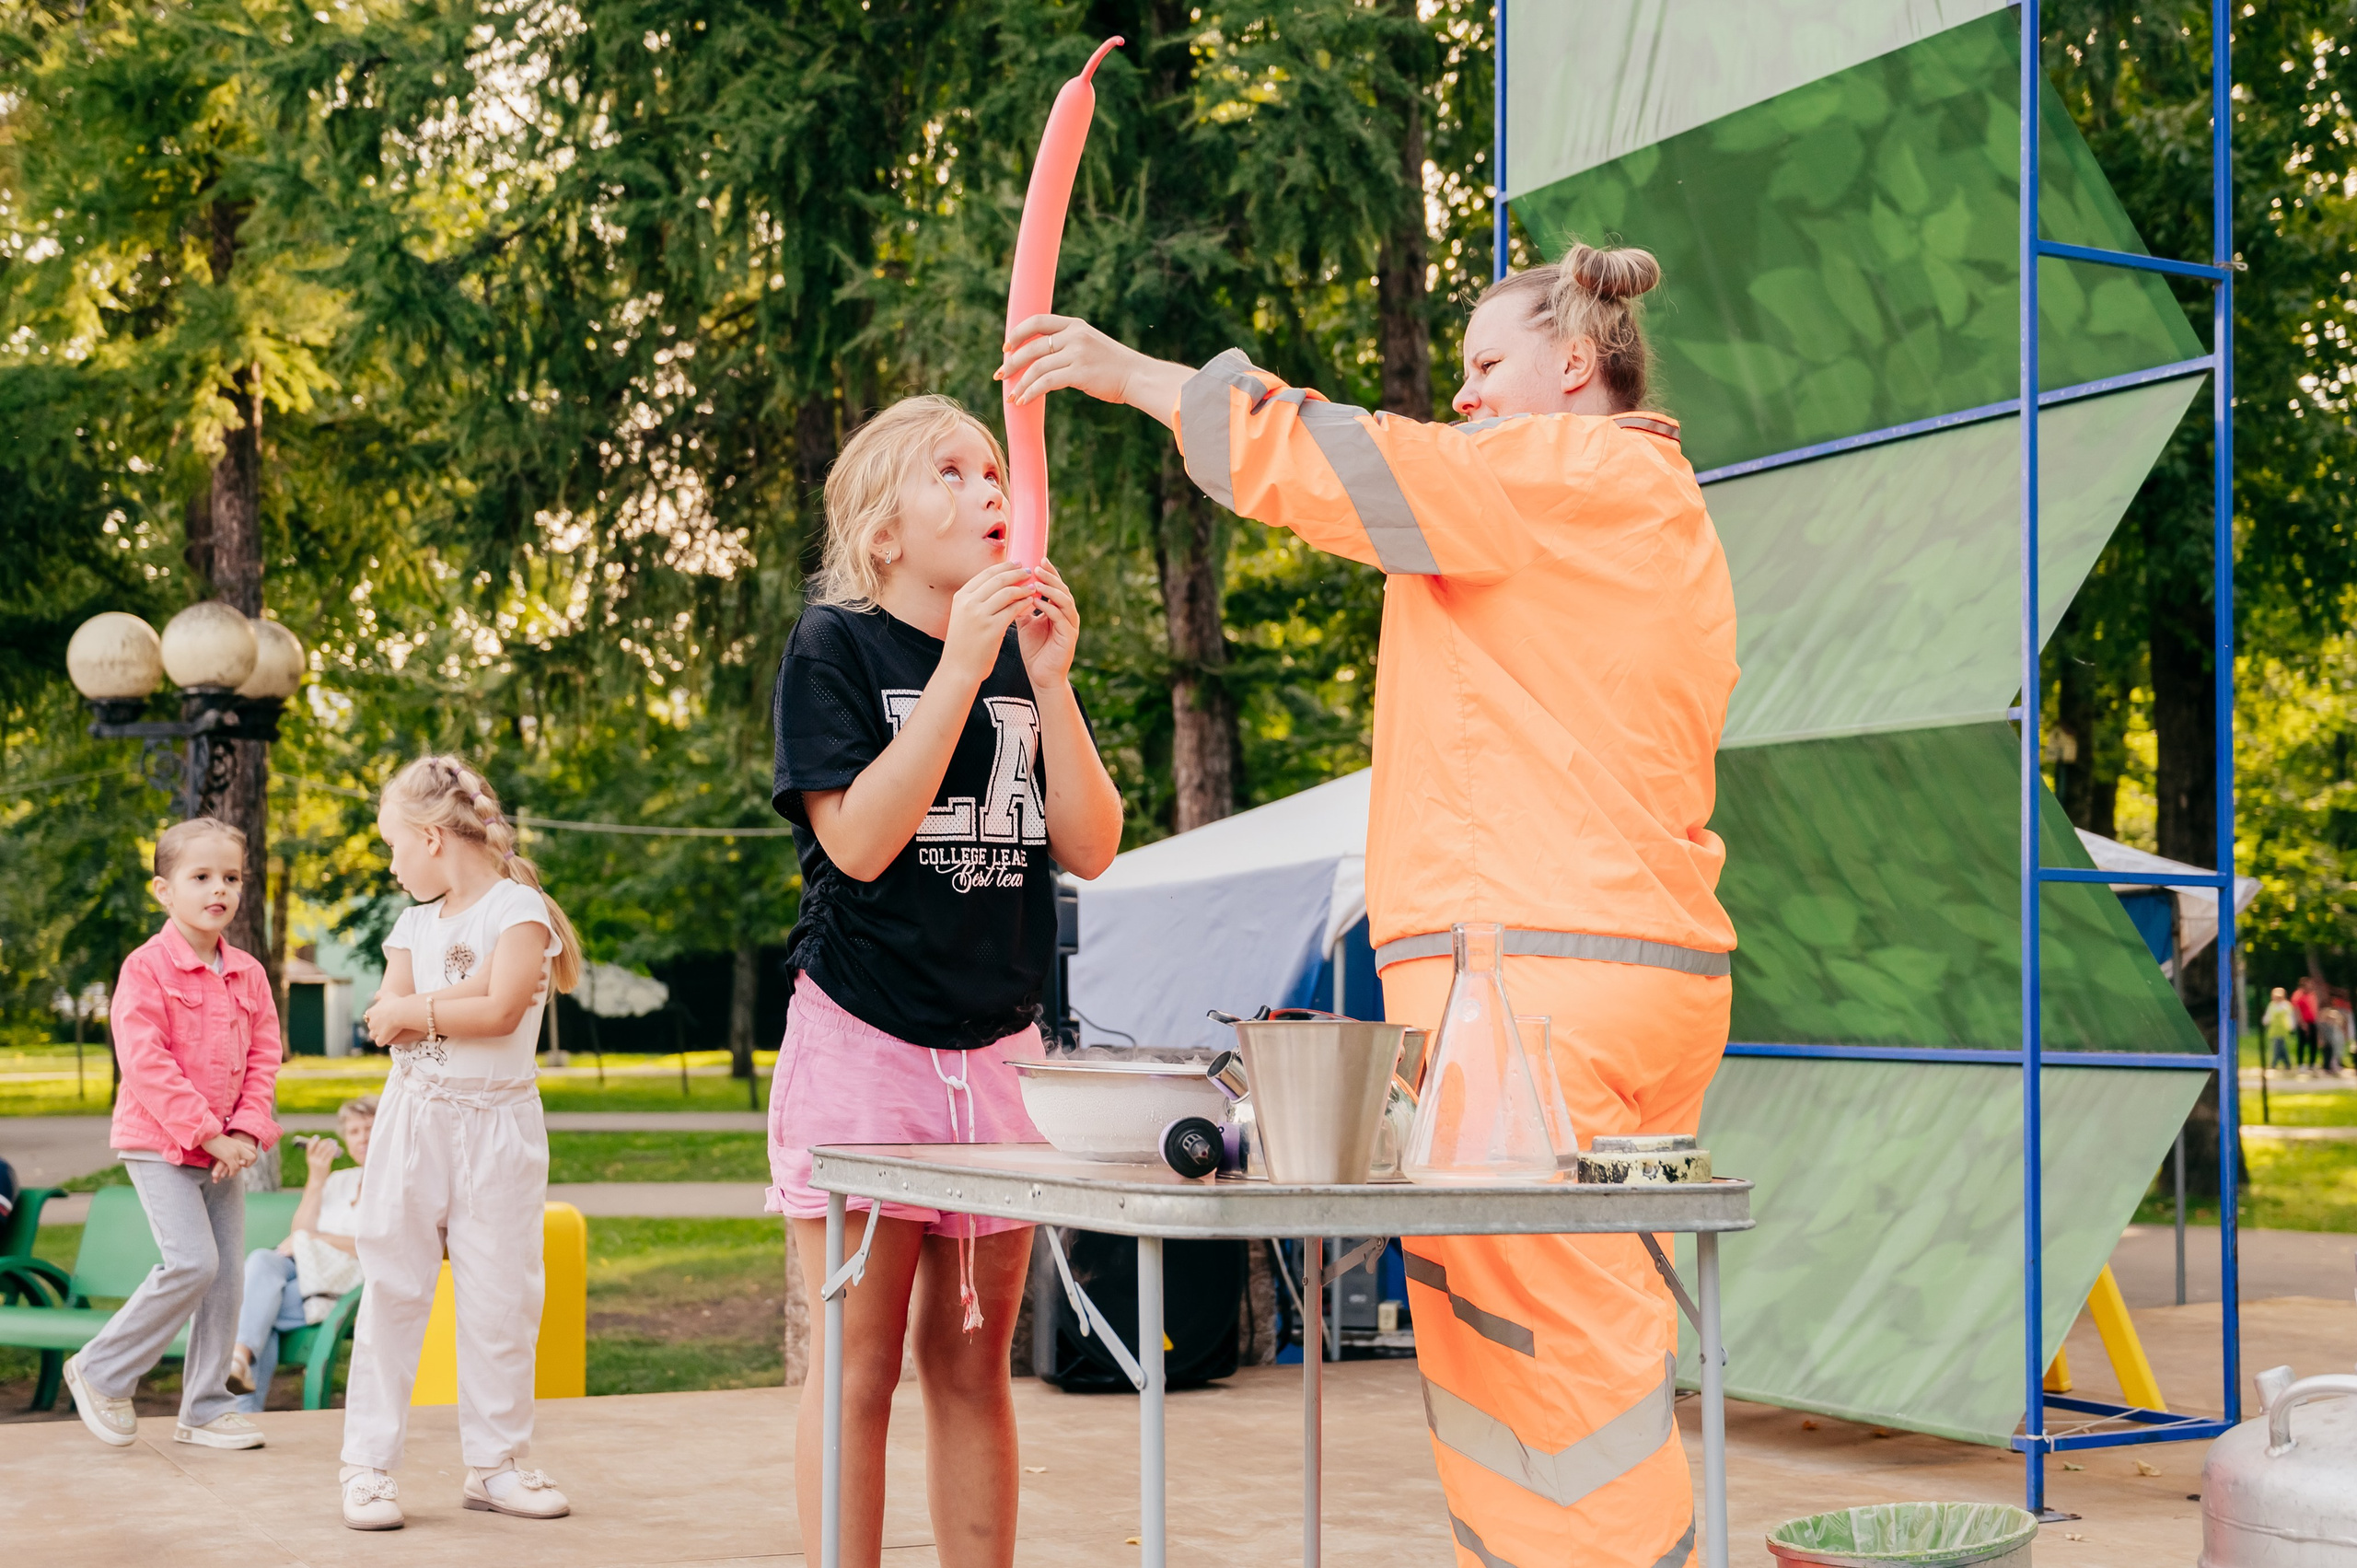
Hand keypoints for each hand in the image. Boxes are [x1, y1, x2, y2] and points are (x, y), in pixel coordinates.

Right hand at [202, 1133, 256, 1181]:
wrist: (206, 1135)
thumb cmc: (212, 1140)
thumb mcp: (226, 1143)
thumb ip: (231, 1148)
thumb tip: (232, 1156)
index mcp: (239, 1142)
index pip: (253, 1149)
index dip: (250, 1156)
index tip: (242, 1161)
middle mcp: (239, 1146)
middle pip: (253, 1157)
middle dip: (248, 1164)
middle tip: (239, 1166)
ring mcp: (234, 1151)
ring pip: (243, 1164)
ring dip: (237, 1171)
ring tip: (231, 1173)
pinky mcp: (228, 1156)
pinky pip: (234, 1167)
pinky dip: (232, 1173)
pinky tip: (227, 1175)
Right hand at [301, 1135, 339, 1182]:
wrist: (316, 1180)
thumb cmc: (316, 1169)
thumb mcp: (313, 1161)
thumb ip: (315, 1154)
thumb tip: (322, 1144)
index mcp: (309, 1157)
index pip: (309, 1147)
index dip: (312, 1141)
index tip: (316, 1136)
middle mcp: (313, 1159)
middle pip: (319, 1147)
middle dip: (325, 1142)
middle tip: (330, 1140)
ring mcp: (319, 1162)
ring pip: (326, 1150)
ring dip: (331, 1145)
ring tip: (334, 1142)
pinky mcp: (325, 1165)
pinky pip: (330, 1155)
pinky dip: (333, 1150)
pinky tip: (336, 1147)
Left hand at [363, 992, 419, 1046]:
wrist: (401, 1011)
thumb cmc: (396, 1002)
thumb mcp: (386, 993)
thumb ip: (379, 994)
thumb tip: (375, 996)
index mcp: (371, 1012)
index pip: (369, 1016)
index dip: (376, 1017)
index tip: (383, 1017)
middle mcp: (371, 1022)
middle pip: (371, 1027)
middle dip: (377, 1027)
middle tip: (387, 1025)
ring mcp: (375, 1031)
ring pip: (373, 1035)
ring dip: (378, 1035)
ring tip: (387, 1033)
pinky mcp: (381, 1038)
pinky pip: (380, 1042)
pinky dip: (383, 1041)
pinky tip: (389, 1038)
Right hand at [943, 562, 1038, 683]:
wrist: (959, 668)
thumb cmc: (964, 643)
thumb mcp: (963, 616)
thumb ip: (976, 601)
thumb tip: (998, 585)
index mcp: (961, 597)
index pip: (986, 574)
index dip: (1004, 566)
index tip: (1017, 563)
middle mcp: (969, 603)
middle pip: (998, 580)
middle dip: (1016, 573)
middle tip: (1029, 571)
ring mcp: (980, 615)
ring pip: (1007, 592)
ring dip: (1023, 587)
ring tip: (1033, 587)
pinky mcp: (992, 628)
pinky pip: (1013, 610)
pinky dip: (1024, 604)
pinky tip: (1031, 602)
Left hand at [998, 314, 1152, 406]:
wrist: (1137, 377)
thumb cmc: (1113, 366)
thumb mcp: (1090, 345)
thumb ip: (1068, 345)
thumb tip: (1040, 358)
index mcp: (1075, 325)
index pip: (1038, 321)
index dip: (1017, 333)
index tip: (1006, 347)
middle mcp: (1074, 336)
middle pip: (1032, 347)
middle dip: (1011, 362)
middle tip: (1000, 375)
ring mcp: (1077, 353)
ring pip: (1036, 367)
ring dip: (1020, 383)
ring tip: (1012, 396)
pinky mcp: (1079, 373)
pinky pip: (1046, 383)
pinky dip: (1031, 392)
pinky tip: (1024, 401)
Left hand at [1017, 560, 1079, 688]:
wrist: (1041, 676)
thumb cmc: (1035, 650)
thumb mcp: (1025, 623)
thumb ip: (1022, 606)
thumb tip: (1008, 588)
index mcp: (1059, 609)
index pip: (1056, 585)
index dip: (1049, 572)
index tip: (1037, 559)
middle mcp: (1068, 615)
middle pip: (1062, 589)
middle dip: (1050, 577)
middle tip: (1036, 567)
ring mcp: (1070, 625)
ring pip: (1065, 601)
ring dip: (1051, 590)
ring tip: (1036, 582)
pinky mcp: (1069, 637)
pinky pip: (1061, 618)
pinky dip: (1049, 608)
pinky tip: (1036, 602)